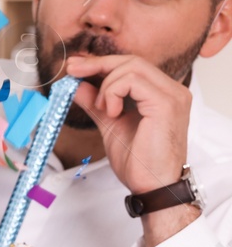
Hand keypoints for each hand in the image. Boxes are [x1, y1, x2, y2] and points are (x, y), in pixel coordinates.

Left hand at [64, 53, 198, 246]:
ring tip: (103, 110)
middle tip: (72, 71)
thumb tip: (76, 86)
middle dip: (97, 64)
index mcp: (162, 93)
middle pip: (132, 60)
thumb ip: (96, 104)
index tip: (74, 67)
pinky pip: (133, 81)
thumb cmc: (138, 161)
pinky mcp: (167, 104)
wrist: (151, 185)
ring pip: (132, 66)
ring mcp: (173, 95)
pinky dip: (113, 92)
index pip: (132, 65)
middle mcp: (173, 90)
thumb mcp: (110, 125)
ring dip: (106, 86)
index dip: (101, 63)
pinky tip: (111, 113)